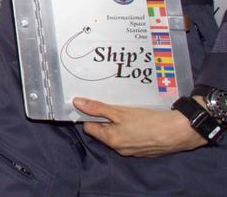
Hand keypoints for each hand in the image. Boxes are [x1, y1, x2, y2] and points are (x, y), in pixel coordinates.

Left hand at [74, 97, 207, 156]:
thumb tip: (77, 102)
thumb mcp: (120, 112)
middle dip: (106, 119)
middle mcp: (121, 149)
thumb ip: (97, 108)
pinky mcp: (146, 150)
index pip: (90, 128)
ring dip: (120, 123)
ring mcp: (134, 151)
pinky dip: (132, 129)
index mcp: (111, 141)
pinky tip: (140, 120)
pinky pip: (132, 138)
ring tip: (128, 111)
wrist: (178, 132)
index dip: (90, 115)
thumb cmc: (148, 121)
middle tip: (114, 106)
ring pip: (119, 135)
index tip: (94, 105)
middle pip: (104, 132)